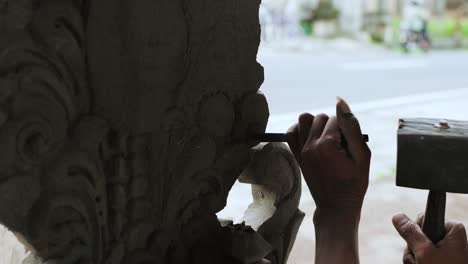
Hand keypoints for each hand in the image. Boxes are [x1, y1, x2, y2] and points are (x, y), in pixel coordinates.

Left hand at [286, 97, 370, 214]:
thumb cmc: (354, 183)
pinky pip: (290, 132)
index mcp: (327, 145)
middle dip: (331, 125)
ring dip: (315, 124)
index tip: (348, 145)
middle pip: (319, 117)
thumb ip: (351, 126)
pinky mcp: (296, 156)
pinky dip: (300, 129)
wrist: (336, 206)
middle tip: (340, 144)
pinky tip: (311, 137)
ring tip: (326, 138)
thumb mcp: (362, 156)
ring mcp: (300, 151)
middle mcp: (310, 146)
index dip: (345, 129)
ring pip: (304, 120)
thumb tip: (340, 101)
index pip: (335, 119)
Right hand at [393, 214, 467, 263]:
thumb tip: (398, 216)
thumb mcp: (425, 252)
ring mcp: (443, 251)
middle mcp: (449, 239)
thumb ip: (410, 232)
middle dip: (413, 249)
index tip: (421, 243)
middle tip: (421, 260)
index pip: (424, 219)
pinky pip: (419, 257)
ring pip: (416, 248)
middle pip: (418, 235)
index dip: (417, 231)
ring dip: (414, 259)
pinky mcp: (438, 261)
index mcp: (452, 230)